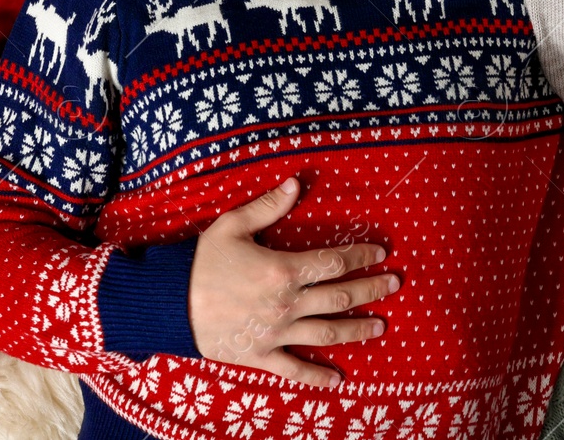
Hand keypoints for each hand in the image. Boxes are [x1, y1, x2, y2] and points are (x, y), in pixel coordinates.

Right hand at [189, 177, 398, 386]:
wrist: (168, 304)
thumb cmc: (200, 261)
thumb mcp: (232, 225)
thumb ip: (268, 206)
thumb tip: (296, 184)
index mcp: (282, 270)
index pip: (333, 262)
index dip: (360, 255)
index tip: (379, 253)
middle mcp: (286, 304)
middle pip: (339, 297)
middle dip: (371, 290)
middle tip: (394, 285)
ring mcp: (276, 333)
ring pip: (327, 333)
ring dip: (357, 330)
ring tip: (380, 327)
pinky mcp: (261, 356)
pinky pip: (294, 369)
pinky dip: (317, 377)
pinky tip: (338, 380)